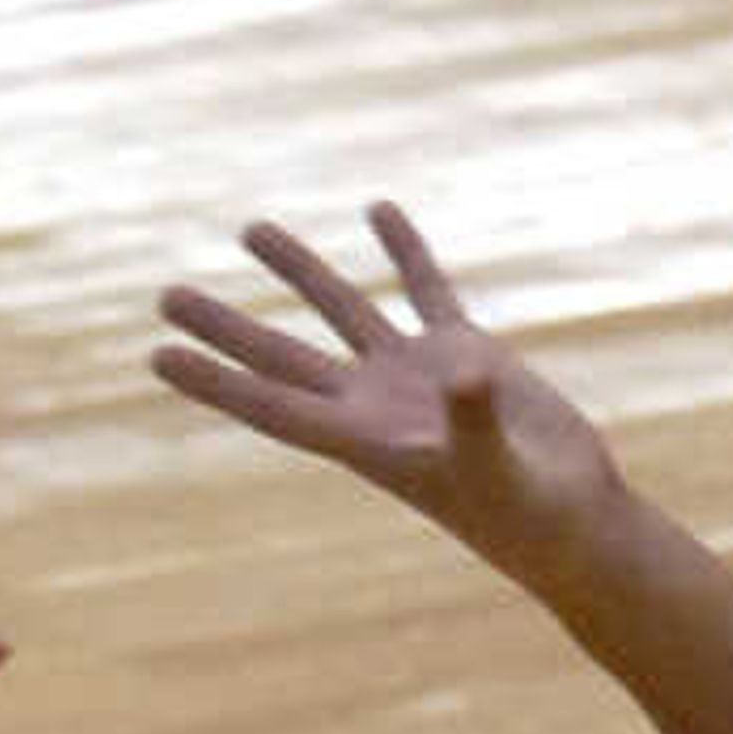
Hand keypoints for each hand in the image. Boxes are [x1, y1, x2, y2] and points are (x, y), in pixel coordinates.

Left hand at [150, 204, 623, 575]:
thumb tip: (463, 374)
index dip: (214, 380)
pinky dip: (404, 252)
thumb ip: (474, 422)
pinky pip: (424, 291)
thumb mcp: (497, 472)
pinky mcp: (467, 355)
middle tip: (163, 295)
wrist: (575, 522)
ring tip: (249, 229)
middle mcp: (375, 406)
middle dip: (224, 326)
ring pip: (342, 311)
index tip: (157, 356)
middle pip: (281, 357)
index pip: (271, 404)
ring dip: (298, 271)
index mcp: (365, 441)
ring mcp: (416, 378)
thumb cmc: (530, 517)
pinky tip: (379, 211)